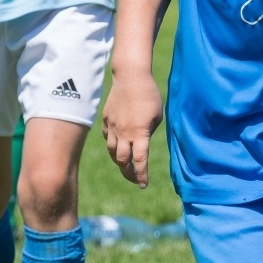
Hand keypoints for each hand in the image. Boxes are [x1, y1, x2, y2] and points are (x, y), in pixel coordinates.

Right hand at [102, 72, 163, 187]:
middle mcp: (124, 132)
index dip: (142, 175)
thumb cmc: (149, 95)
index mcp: (139, 133)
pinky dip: (113, 145)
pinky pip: (108, 138)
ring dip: (119, 161)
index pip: (140, 161)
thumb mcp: (156, 116)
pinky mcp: (106, 120)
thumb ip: (148, 132)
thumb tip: (141, 143)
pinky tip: (119, 146)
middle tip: (135, 179)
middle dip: (129, 173)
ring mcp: (112, 126)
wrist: (130, 77)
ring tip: (126, 165)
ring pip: (112, 152)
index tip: (144, 185)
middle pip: (122, 161)